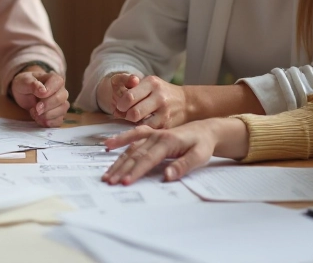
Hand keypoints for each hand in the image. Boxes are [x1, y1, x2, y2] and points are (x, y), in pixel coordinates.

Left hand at [11, 68, 69, 126]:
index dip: (49, 90)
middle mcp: (61, 91)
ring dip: (47, 115)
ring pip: (62, 110)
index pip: (58, 82)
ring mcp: (61, 104)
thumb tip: (43, 91)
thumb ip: (32, 84)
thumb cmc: (25, 85)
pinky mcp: (58, 115)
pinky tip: (39, 120)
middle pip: (61, 99)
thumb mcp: (23, 82)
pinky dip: (49, 122)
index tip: (39, 95)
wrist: (23, 93)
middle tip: (34, 108)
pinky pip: (59, 121)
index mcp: (54, 79)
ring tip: (34, 114)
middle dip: (47, 106)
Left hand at [99, 73, 187, 128]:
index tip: (120, 107)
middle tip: (127, 114)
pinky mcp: (167, 125)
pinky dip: (143, 129)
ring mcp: (165, 112)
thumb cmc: (162, 93)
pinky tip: (144, 125)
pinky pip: (148, 130)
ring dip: (134, 123)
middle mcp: (159, 96)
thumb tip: (116, 109)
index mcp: (152, 83)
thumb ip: (131, 90)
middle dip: (126, 115)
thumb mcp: (149, 84)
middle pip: (133, 112)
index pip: (129, 97)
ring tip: (136, 119)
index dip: (121, 105)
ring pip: (140, 123)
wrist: (186, 103)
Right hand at [101, 117, 248, 184]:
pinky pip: (132, 138)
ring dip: (118, 161)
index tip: (125, 182)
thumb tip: (167, 176)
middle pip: (135, 154)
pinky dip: (119, 141)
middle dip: (121, 169)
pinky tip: (108, 146)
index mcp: (168, 141)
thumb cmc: (203, 144)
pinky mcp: (150, 135)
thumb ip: (183, 166)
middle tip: (109, 182)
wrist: (205, 130)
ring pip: (131, 148)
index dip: (136, 171)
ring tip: (107, 174)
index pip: (148, 159)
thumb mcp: (199, 156)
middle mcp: (156, 136)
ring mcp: (152, 135)